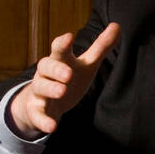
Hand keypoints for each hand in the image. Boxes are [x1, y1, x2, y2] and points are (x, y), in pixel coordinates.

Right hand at [8, 23, 121, 137]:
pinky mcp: (37, 110)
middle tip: (68, 73)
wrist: (43, 102)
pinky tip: (52, 127)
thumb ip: (100, 46)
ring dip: (50, 89)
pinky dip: (43, 120)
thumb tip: (117, 25)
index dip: (62, 43)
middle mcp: (46, 74)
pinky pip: (37, 114)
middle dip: (56, 69)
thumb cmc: (68, 78)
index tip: (68, 37)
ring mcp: (40, 91)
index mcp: (60, 60)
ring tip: (61, 91)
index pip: (59, 49)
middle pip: (46, 66)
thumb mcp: (86, 63)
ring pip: (40, 88)